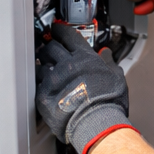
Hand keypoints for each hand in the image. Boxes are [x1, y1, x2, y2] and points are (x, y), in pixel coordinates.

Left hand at [35, 22, 135, 153]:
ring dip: (43, 65)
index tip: (56, 30)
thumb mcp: (116, 77)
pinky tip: (44, 86)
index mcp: (85, 57)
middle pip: (51, 47)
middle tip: (49, 49)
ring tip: (45, 69)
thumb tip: (107, 55)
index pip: (67, 36)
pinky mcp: (43, 95)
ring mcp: (53, 79)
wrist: (97, 123)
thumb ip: (109, 63)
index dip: (59, 30)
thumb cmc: (109, 103)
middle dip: (49, 47)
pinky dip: (40, 83)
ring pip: (41, 64)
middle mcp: (67, 64)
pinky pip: (37, 83)